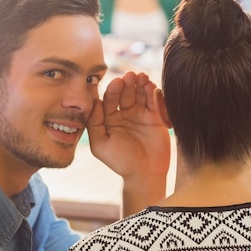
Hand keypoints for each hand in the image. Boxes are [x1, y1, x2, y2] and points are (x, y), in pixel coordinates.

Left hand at [87, 71, 169, 214]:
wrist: (145, 174)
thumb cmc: (121, 162)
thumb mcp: (100, 145)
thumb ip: (94, 123)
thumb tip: (94, 102)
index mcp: (109, 119)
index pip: (109, 99)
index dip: (113, 89)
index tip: (117, 82)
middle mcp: (124, 114)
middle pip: (125, 93)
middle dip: (127, 84)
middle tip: (130, 76)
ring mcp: (140, 114)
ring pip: (139, 94)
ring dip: (140, 84)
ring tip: (141, 77)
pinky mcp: (155, 117)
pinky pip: (153, 101)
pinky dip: (152, 92)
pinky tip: (150, 85)